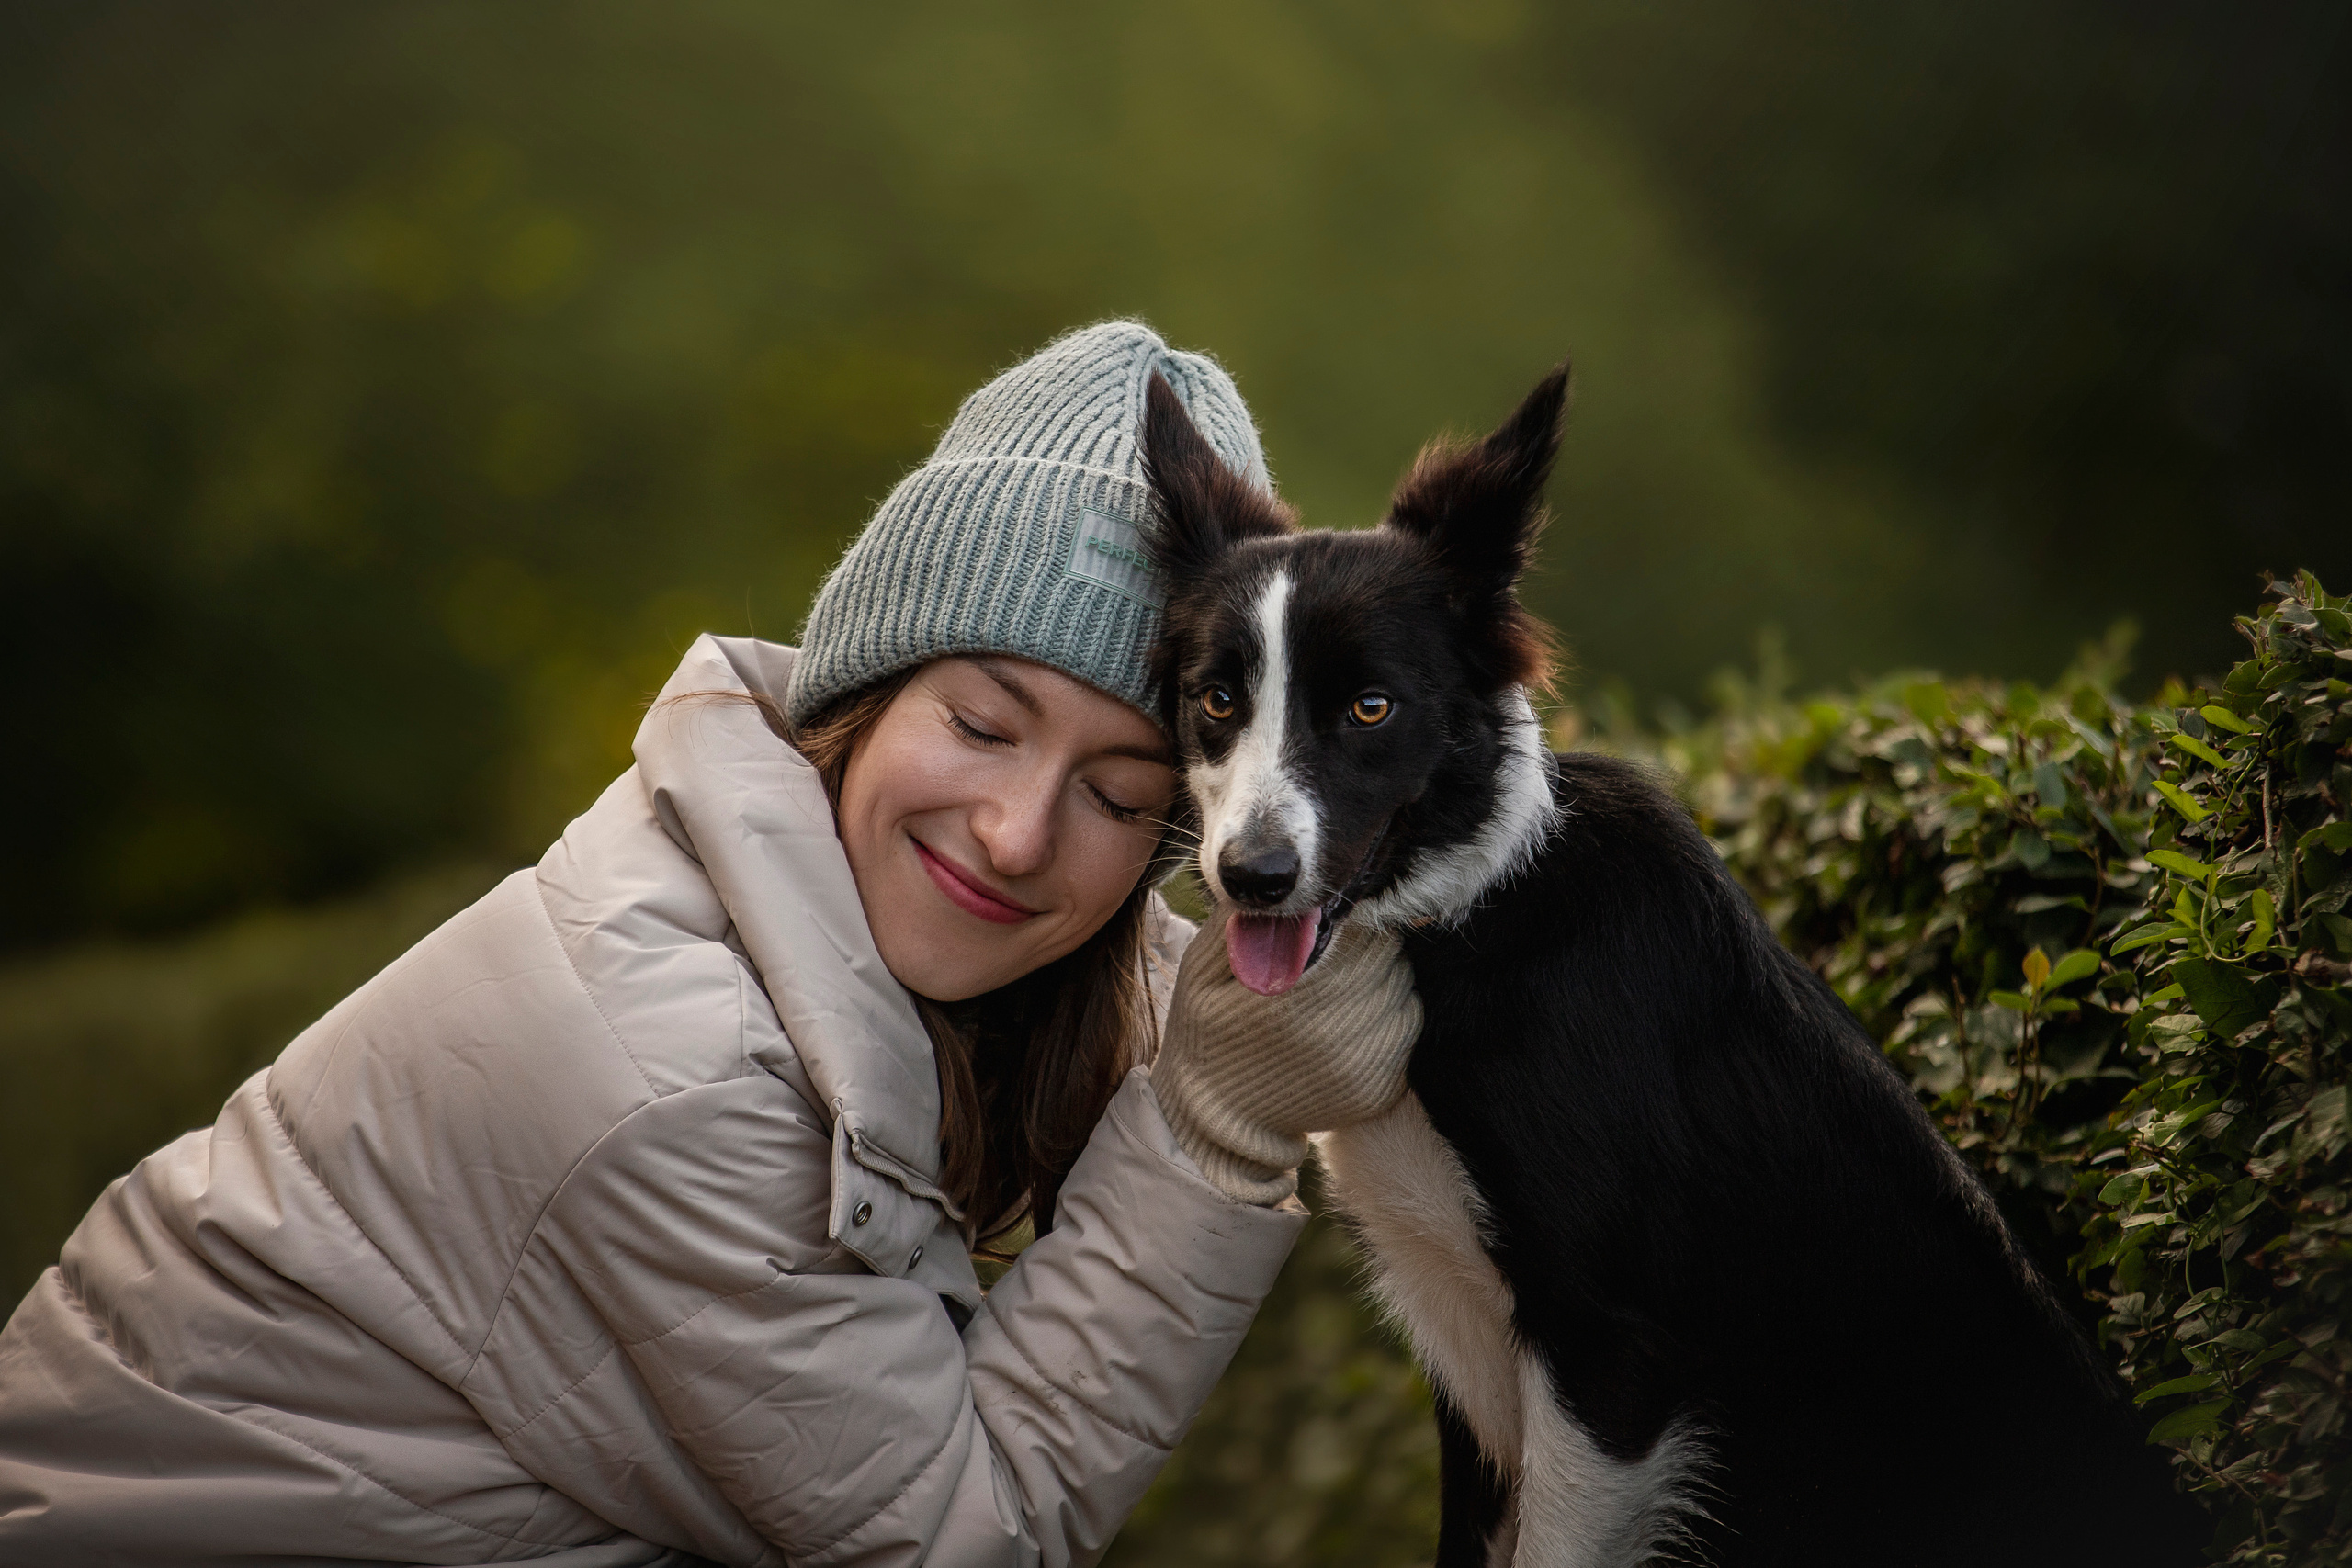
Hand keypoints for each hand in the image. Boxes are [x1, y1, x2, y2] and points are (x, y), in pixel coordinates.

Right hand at [1149, 913, 1423, 1204]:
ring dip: (1379, 980)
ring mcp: (1366, 1064)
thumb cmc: (1208, 1033)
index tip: (1322, 925)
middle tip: (1332, 957)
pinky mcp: (1383, 1089)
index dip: (1343, 918)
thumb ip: (1242, 925)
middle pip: (1387, 956)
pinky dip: (1386, 1017)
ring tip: (1338, 990)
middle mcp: (1339, 1031)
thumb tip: (1278, 883)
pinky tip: (1348, 1021)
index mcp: (1294, 997)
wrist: (1221, 1121)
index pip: (1356, 929)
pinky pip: (1405, 1028)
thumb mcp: (1202, 971)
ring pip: (1402, 988)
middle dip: (1365, 947)